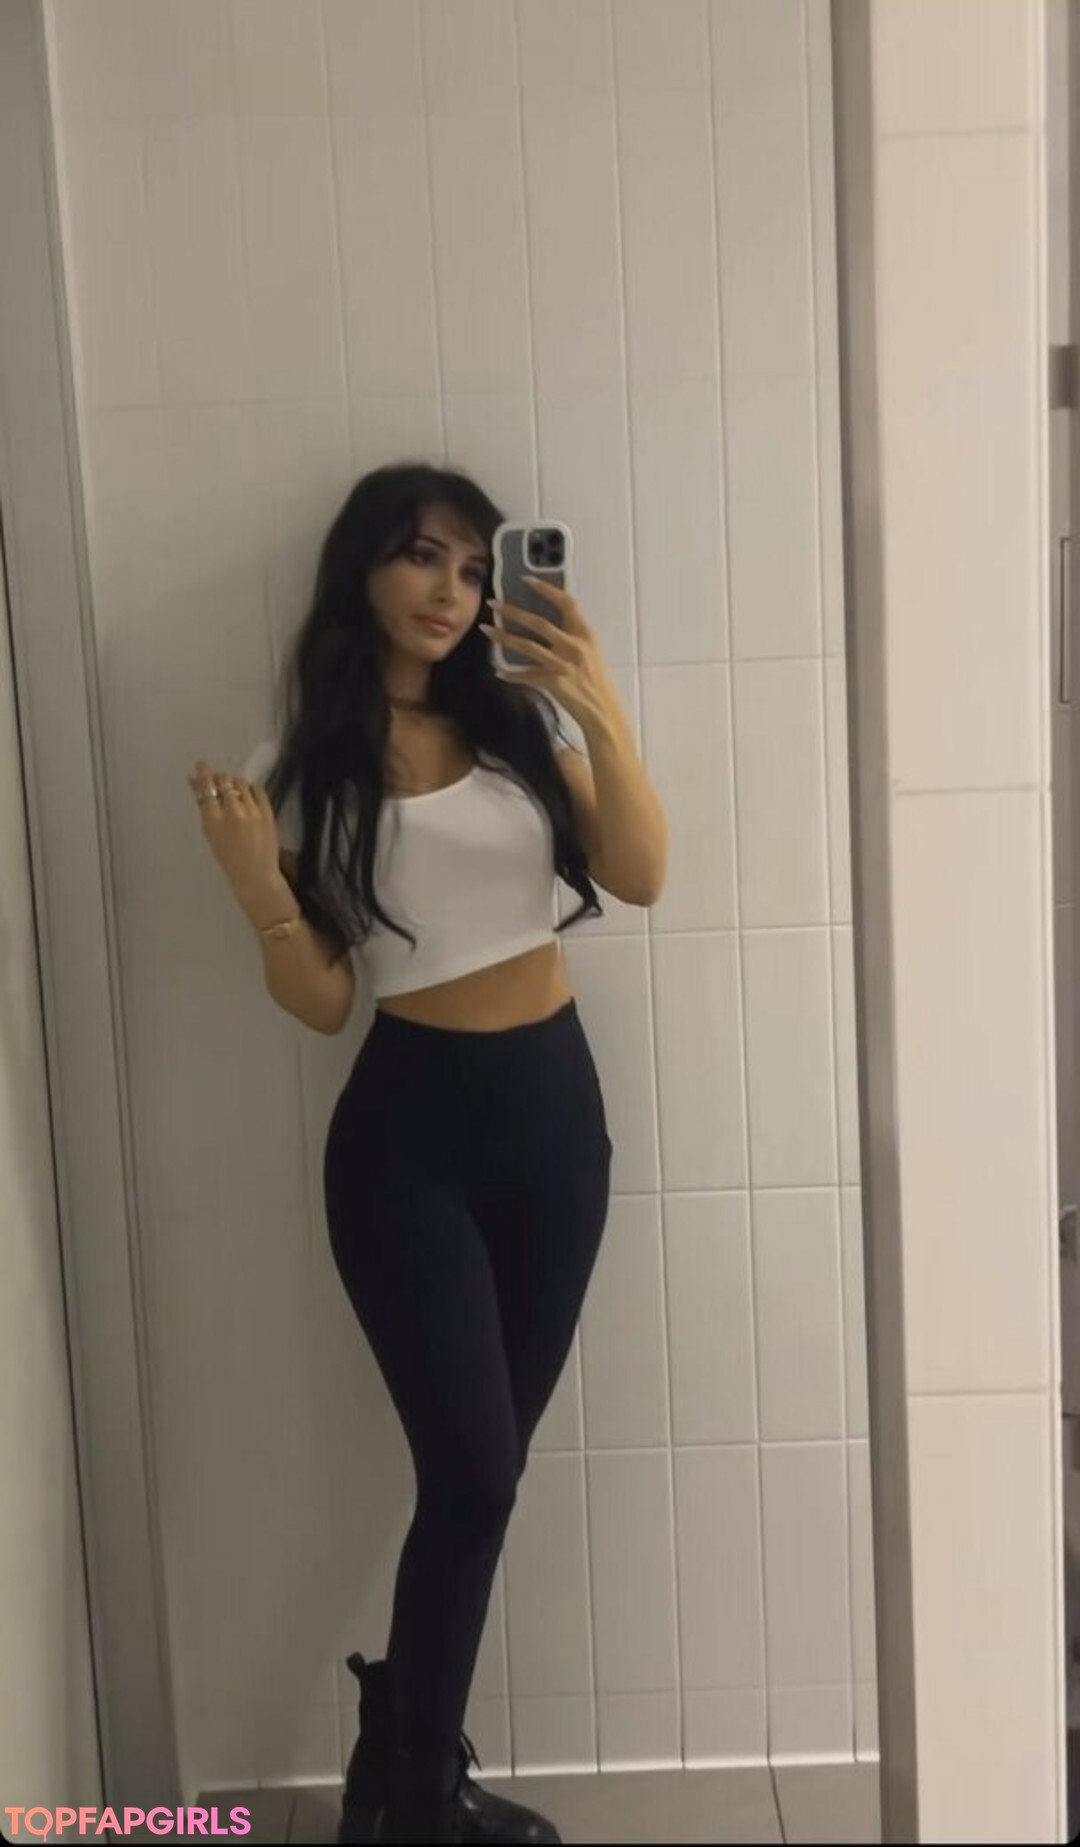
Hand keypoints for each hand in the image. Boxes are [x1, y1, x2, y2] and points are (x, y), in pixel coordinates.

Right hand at [188, 758, 285, 906]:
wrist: (255, 875)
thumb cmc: (229, 858)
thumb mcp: (210, 834)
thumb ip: (203, 807)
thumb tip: (193, 782)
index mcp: (213, 821)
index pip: (206, 787)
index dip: (203, 773)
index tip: (201, 765)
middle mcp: (232, 814)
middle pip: (224, 781)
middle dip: (219, 778)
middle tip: (219, 782)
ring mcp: (252, 813)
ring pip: (241, 783)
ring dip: (235, 783)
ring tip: (234, 792)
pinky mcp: (267, 813)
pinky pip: (258, 789)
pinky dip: (251, 789)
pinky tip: (249, 795)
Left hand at [478, 576, 622, 736]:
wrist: (603, 710)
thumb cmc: (596, 681)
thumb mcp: (590, 652)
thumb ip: (572, 637)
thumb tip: (546, 625)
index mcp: (585, 634)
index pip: (566, 603)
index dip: (546, 589)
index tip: (526, 579)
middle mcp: (575, 646)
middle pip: (539, 622)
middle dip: (513, 611)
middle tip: (493, 604)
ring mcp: (564, 664)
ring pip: (527, 646)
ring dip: (503, 637)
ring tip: (485, 630)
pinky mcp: (555, 682)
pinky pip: (526, 675)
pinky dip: (511, 674)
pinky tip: (499, 671)